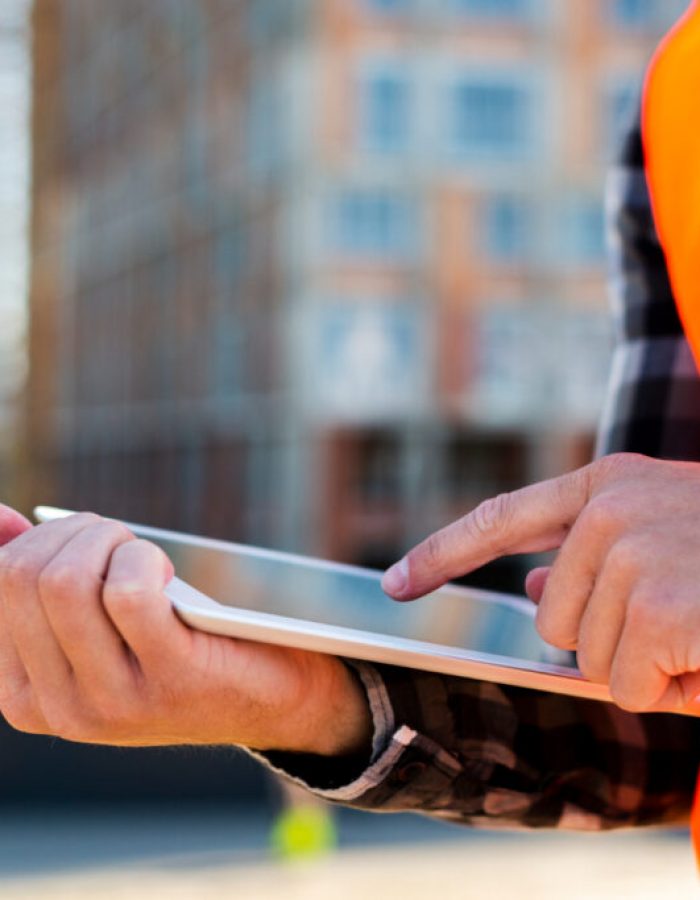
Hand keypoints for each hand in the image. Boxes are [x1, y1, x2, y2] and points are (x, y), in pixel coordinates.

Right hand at [0, 508, 371, 753]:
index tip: (79, 539)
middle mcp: (60, 708)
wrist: (269, 699)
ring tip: (139, 550)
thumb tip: (0, 519)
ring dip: (107, 540)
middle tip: (116, 538)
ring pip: (66, 582)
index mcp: (26, 695)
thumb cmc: (179, 645)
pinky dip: (145, 559)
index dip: (34, 540)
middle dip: (72, 532)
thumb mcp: (101, 623)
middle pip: (23, 577)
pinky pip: (129, 593)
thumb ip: (46, 583)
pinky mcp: (169, 680)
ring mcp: (112, 701)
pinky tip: (167, 570)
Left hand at [381, 453, 699, 714]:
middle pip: (549, 620)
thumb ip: (594, 556)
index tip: (396, 583)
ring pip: (588, 661)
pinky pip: (627, 687)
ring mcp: (630, 555)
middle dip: (609, 641)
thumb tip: (532, 586)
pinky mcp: (656, 608)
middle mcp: (609, 510)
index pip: (500, 518)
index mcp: (608, 483)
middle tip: (680, 616)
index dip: (443, 554)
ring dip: (648, 666)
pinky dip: (672, 692)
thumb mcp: (666, 534)